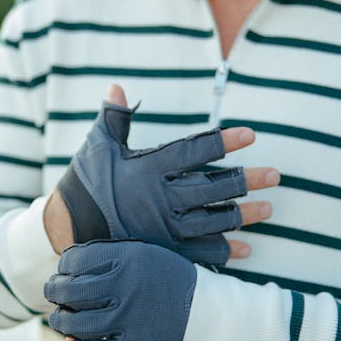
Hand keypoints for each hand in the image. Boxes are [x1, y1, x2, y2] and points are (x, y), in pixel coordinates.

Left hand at [45, 239, 196, 340]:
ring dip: (61, 322)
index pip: (75, 260)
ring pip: (73, 323)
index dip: (63, 267)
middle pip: (69, 291)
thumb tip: (64, 277)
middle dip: (55, 292)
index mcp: (128, 258)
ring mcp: (129, 319)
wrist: (210, 316)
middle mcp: (126, 286)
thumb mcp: (145, 255)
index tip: (64, 272)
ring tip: (62, 319)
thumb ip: (107, 259)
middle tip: (56, 295)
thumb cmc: (169, 283)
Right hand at [46, 85, 278, 266]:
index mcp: (147, 169)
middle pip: (211, 188)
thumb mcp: (97, 146)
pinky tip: (245, 249)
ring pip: (212, 220)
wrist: (65, 230)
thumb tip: (117, 87)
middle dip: (245, 181)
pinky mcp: (161, 251)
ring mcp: (162, 228)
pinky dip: (223, 252)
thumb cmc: (84, 184)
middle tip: (275, 175)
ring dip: (243, 215)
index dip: (223, 142)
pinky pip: (198, 253)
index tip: (250, 135)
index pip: (193, 151)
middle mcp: (160, 198)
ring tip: (270, 209)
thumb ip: (113, 117)